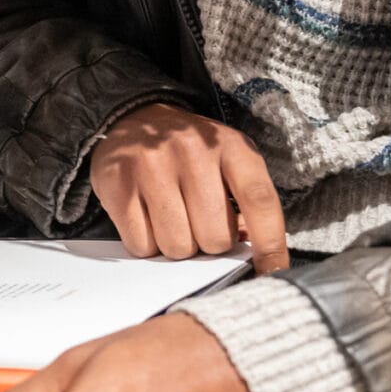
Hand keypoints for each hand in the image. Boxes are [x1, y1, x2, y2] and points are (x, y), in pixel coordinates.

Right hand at [90, 103, 287, 272]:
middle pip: (215, 237)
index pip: (259, 201)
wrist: (134, 120)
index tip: (272, 271)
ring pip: (177, 246)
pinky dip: (146, 245)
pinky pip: (141, 245)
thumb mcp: (228, 162)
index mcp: (230, 146)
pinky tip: (147, 220)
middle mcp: (192, 151)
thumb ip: (246, 204)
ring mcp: (151, 166)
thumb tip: (255, 254)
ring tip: (172, 220)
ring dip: (177, 246)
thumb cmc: (191, 154)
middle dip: (210, 243)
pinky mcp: (118, 184)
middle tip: (198, 224)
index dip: (270, 244)